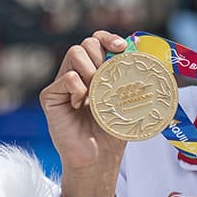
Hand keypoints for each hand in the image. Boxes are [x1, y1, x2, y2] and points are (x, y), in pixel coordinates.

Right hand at [38, 31, 128, 196]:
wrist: (98, 158)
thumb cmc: (112, 131)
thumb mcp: (126, 99)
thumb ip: (130, 77)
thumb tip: (146, 56)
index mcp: (95, 70)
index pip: (97, 40)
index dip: (108, 38)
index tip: (121, 48)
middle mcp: (77, 73)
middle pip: (86, 43)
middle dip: (101, 56)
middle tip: (108, 78)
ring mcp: (63, 84)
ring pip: (74, 53)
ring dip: (91, 69)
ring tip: (96, 91)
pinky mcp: (50, 96)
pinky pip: (65, 78)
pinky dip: (78, 87)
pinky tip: (81, 104)